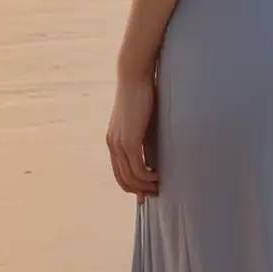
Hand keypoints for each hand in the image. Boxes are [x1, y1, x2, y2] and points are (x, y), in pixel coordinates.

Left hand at [106, 66, 158, 200]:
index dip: (131, 185)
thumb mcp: (139, 120)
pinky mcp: (129, 141)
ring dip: (145, 185)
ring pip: (130, 176)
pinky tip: (158, 175)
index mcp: (113, 140)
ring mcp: (119, 144)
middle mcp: (113, 144)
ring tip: (159, 186)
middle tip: (154, 193)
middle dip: (138, 189)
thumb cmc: (141, 94)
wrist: (134, 78)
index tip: (144, 191)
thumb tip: (151, 148)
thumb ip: (141, 135)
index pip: (119, 171)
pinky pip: (138, 168)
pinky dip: (148, 176)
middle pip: (123, 178)